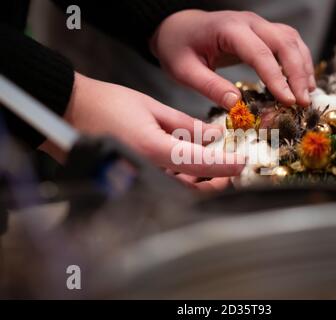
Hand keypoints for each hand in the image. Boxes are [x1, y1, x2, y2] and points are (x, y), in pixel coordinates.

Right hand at [40, 73, 243, 188]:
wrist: (69, 111)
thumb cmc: (105, 103)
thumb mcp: (152, 107)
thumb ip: (185, 125)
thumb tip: (212, 135)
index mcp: (152, 149)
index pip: (199, 163)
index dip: (225, 165)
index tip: (243, 162)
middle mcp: (145, 170)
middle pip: (190, 187)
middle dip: (215, 181)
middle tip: (231, 169)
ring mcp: (137, 178)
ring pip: (178, 190)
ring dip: (200, 182)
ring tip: (216, 168)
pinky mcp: (131, 179)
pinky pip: (162, 185)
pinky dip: (182, 179)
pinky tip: (190, 166)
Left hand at [151, 10, 314, 107]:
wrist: (177, 28)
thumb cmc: (178, 48)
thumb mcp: (184, 70)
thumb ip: (209, 86)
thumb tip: (235, 104)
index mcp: (229, 29)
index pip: (260, 53)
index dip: (277, 78)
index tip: (288, 101)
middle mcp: (249, 22)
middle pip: (284, 43)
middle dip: (297, 74)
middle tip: (303, 103)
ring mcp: (258, 25)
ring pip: (291, 40)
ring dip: (303, 66)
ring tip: (307, 95)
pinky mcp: (261, 32)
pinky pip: (287, 42)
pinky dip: (299, 61)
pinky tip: (302, 81)